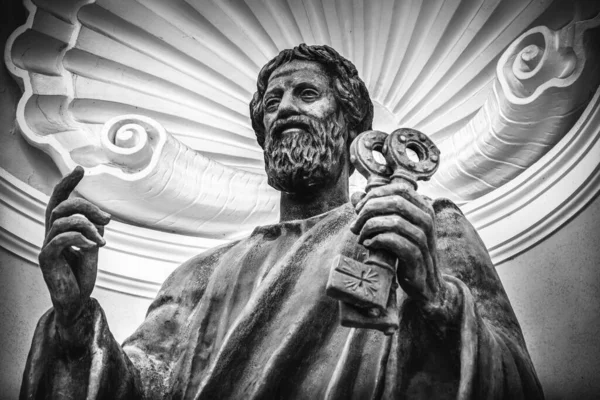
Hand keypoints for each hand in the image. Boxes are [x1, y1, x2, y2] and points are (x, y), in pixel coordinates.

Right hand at [38, 166, 109, 328]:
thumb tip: (100, 218)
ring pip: (62, 221)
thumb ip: (93, 229)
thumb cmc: (82, 274)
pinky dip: (81, 238)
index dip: (67, 183)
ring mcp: (46, 246)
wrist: (76, 301)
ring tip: (102, 241)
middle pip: (61, 205)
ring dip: (88, 226)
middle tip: (108, 219)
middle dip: (86, 206)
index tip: (80, 169)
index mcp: (60, 229)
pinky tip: (95, 246)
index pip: (59, 200)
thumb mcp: (92, 246)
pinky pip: (61, 239)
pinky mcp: (47, 259)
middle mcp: (49, 234)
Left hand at [350, 182, 443, 305]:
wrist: (422, 281)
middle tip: (355, 224)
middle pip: (395, 202)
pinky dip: (376, 240)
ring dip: (370, 227)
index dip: (376, 194)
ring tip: (360, 236)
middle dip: (369, 211)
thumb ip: (378, 210)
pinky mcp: (416, 255)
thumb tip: (355, 196)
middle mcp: (427, 220)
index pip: (400, 189)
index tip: (359, 208)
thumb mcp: (395, 227)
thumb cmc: (405, 250)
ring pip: (394, 222)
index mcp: (423, 208)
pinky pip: (394, 241)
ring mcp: (424, 238)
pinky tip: (368, 244)